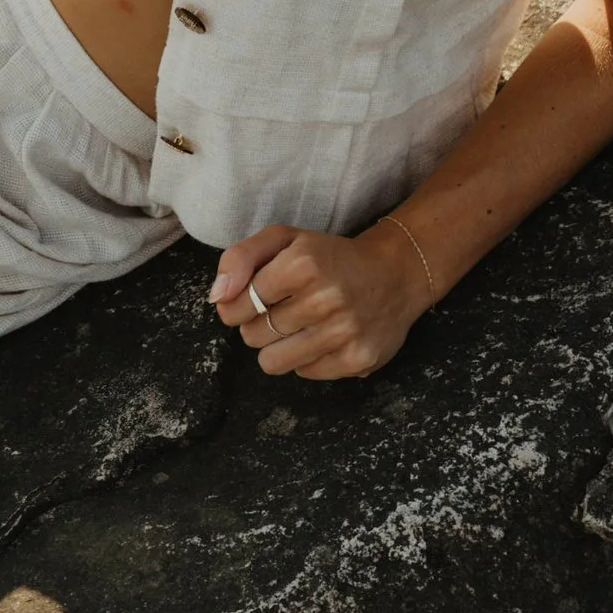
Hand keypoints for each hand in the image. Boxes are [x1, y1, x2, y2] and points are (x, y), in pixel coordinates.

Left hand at [211, 222, 426, 379]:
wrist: (395, 274)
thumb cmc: (330, 257)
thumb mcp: (284, 239)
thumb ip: (240, 258)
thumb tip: (217, 297)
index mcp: (301, 263)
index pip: (237, 305)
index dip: (236, 306)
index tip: (251, 300)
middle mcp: (325, 298)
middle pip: (252, 336)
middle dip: (259, 325)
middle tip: (283, 309)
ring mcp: (344, 332)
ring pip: (273, 363)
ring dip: (279, 346)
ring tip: (300, 326)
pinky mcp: (358, 359)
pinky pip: (305, 373)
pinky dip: (308, 358)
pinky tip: (325, 336)